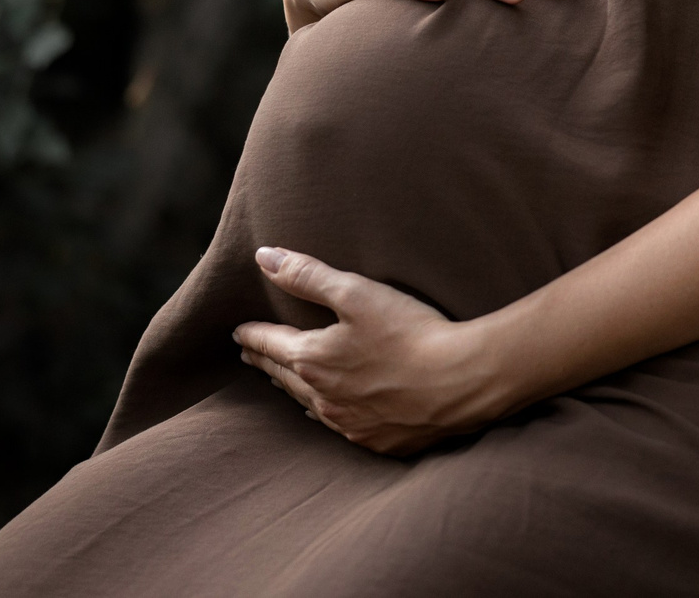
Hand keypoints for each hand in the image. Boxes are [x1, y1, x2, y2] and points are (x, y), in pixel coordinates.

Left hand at [235, 247, 502, 455]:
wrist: (460, 383)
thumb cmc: (409, 333)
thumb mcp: (356, 293)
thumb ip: (308, 275)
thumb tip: (264, 258)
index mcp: (313, 360)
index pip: (271, 345)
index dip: (253, 336)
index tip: (238, 334)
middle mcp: (322, 398)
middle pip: (284, 377)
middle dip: (267, 364)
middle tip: (252, 356)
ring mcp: (349, 425)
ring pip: (309, 405)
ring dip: (293, 390)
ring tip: (284, 382)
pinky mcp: (377, 441)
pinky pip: (341, 427)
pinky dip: (328, 414)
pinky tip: (331, 414)